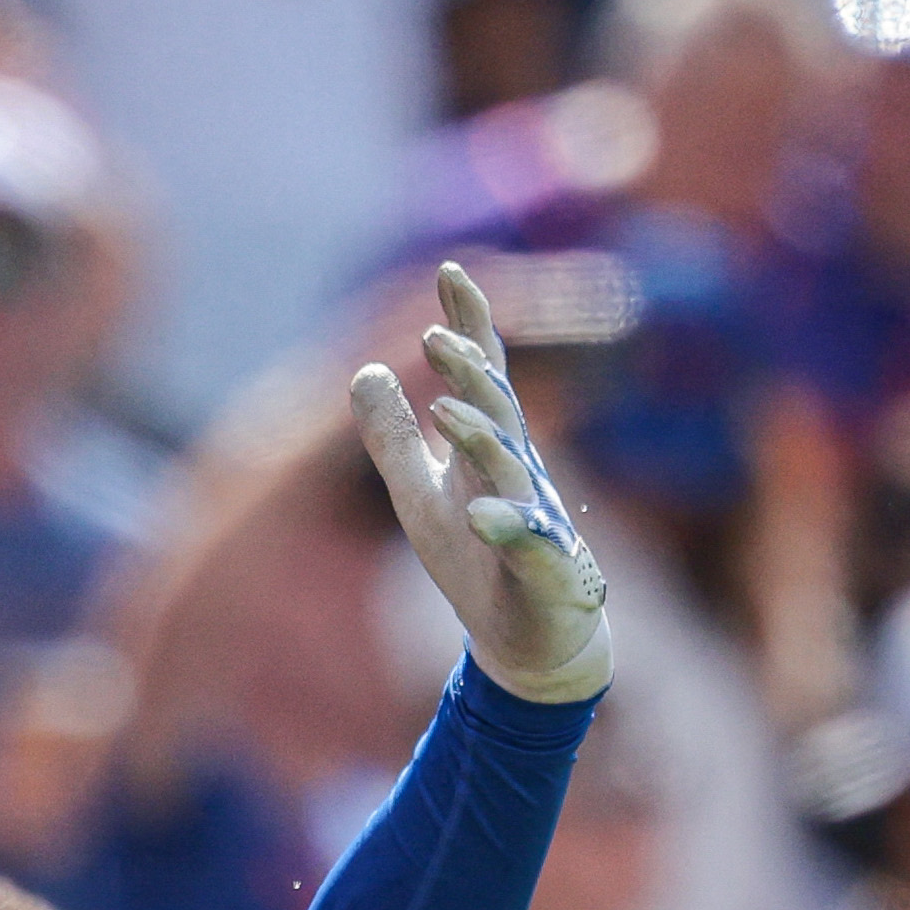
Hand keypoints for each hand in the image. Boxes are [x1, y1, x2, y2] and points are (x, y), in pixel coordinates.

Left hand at [349, 262, 609, 707]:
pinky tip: (483, 515)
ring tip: (445, 409)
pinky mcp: (545, 571)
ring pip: (512, 468)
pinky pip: (530, 545)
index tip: (450, 271)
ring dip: (481, 434)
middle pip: (497, 409)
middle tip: (435, 337)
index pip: (480, 376)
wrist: (531, 638)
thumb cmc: (477, 558)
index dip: (468, 325)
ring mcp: (536, 518)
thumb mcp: (419, 495)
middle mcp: (516, 472)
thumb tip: (363, 369)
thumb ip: (392, 438)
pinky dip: (509, 527)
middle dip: (471, 370)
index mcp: (486, 448)